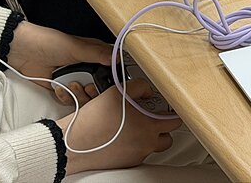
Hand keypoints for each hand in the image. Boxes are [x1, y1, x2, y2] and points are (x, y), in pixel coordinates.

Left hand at [6, 21, 111, 102]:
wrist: (23, 53)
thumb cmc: (48, 43)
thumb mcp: (74, 47)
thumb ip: (97, 53)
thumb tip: (116, 57)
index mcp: (93, 54)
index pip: (111, 69)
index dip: (112, 80)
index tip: (108, 84)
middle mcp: (86, 68)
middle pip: (100, 88)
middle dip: (93, 91)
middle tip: (86, 86)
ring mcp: (74, 79)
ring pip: (85, 97)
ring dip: (77, 95)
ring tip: (69, 85)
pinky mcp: (63, 90)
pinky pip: (70, 101)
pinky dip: (64, 97)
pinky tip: (57, 87)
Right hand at [61, 79, 182, 174]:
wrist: (76, 144)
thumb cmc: (94, 120)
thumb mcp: (117, 92)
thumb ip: (139, 87)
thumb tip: (147, 91)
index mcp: (149, 126)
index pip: (174, 120)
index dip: (172, 111)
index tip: (166, 108)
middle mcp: (147, 143)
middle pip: (168, 137)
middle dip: (164, 127)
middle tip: (153, 118)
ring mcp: (138, 155)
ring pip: (154, 146)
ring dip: (151, 137)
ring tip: (137, 127)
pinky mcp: (128, 163)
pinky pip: (140, 153)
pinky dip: (136, 145)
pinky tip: (124, 136)